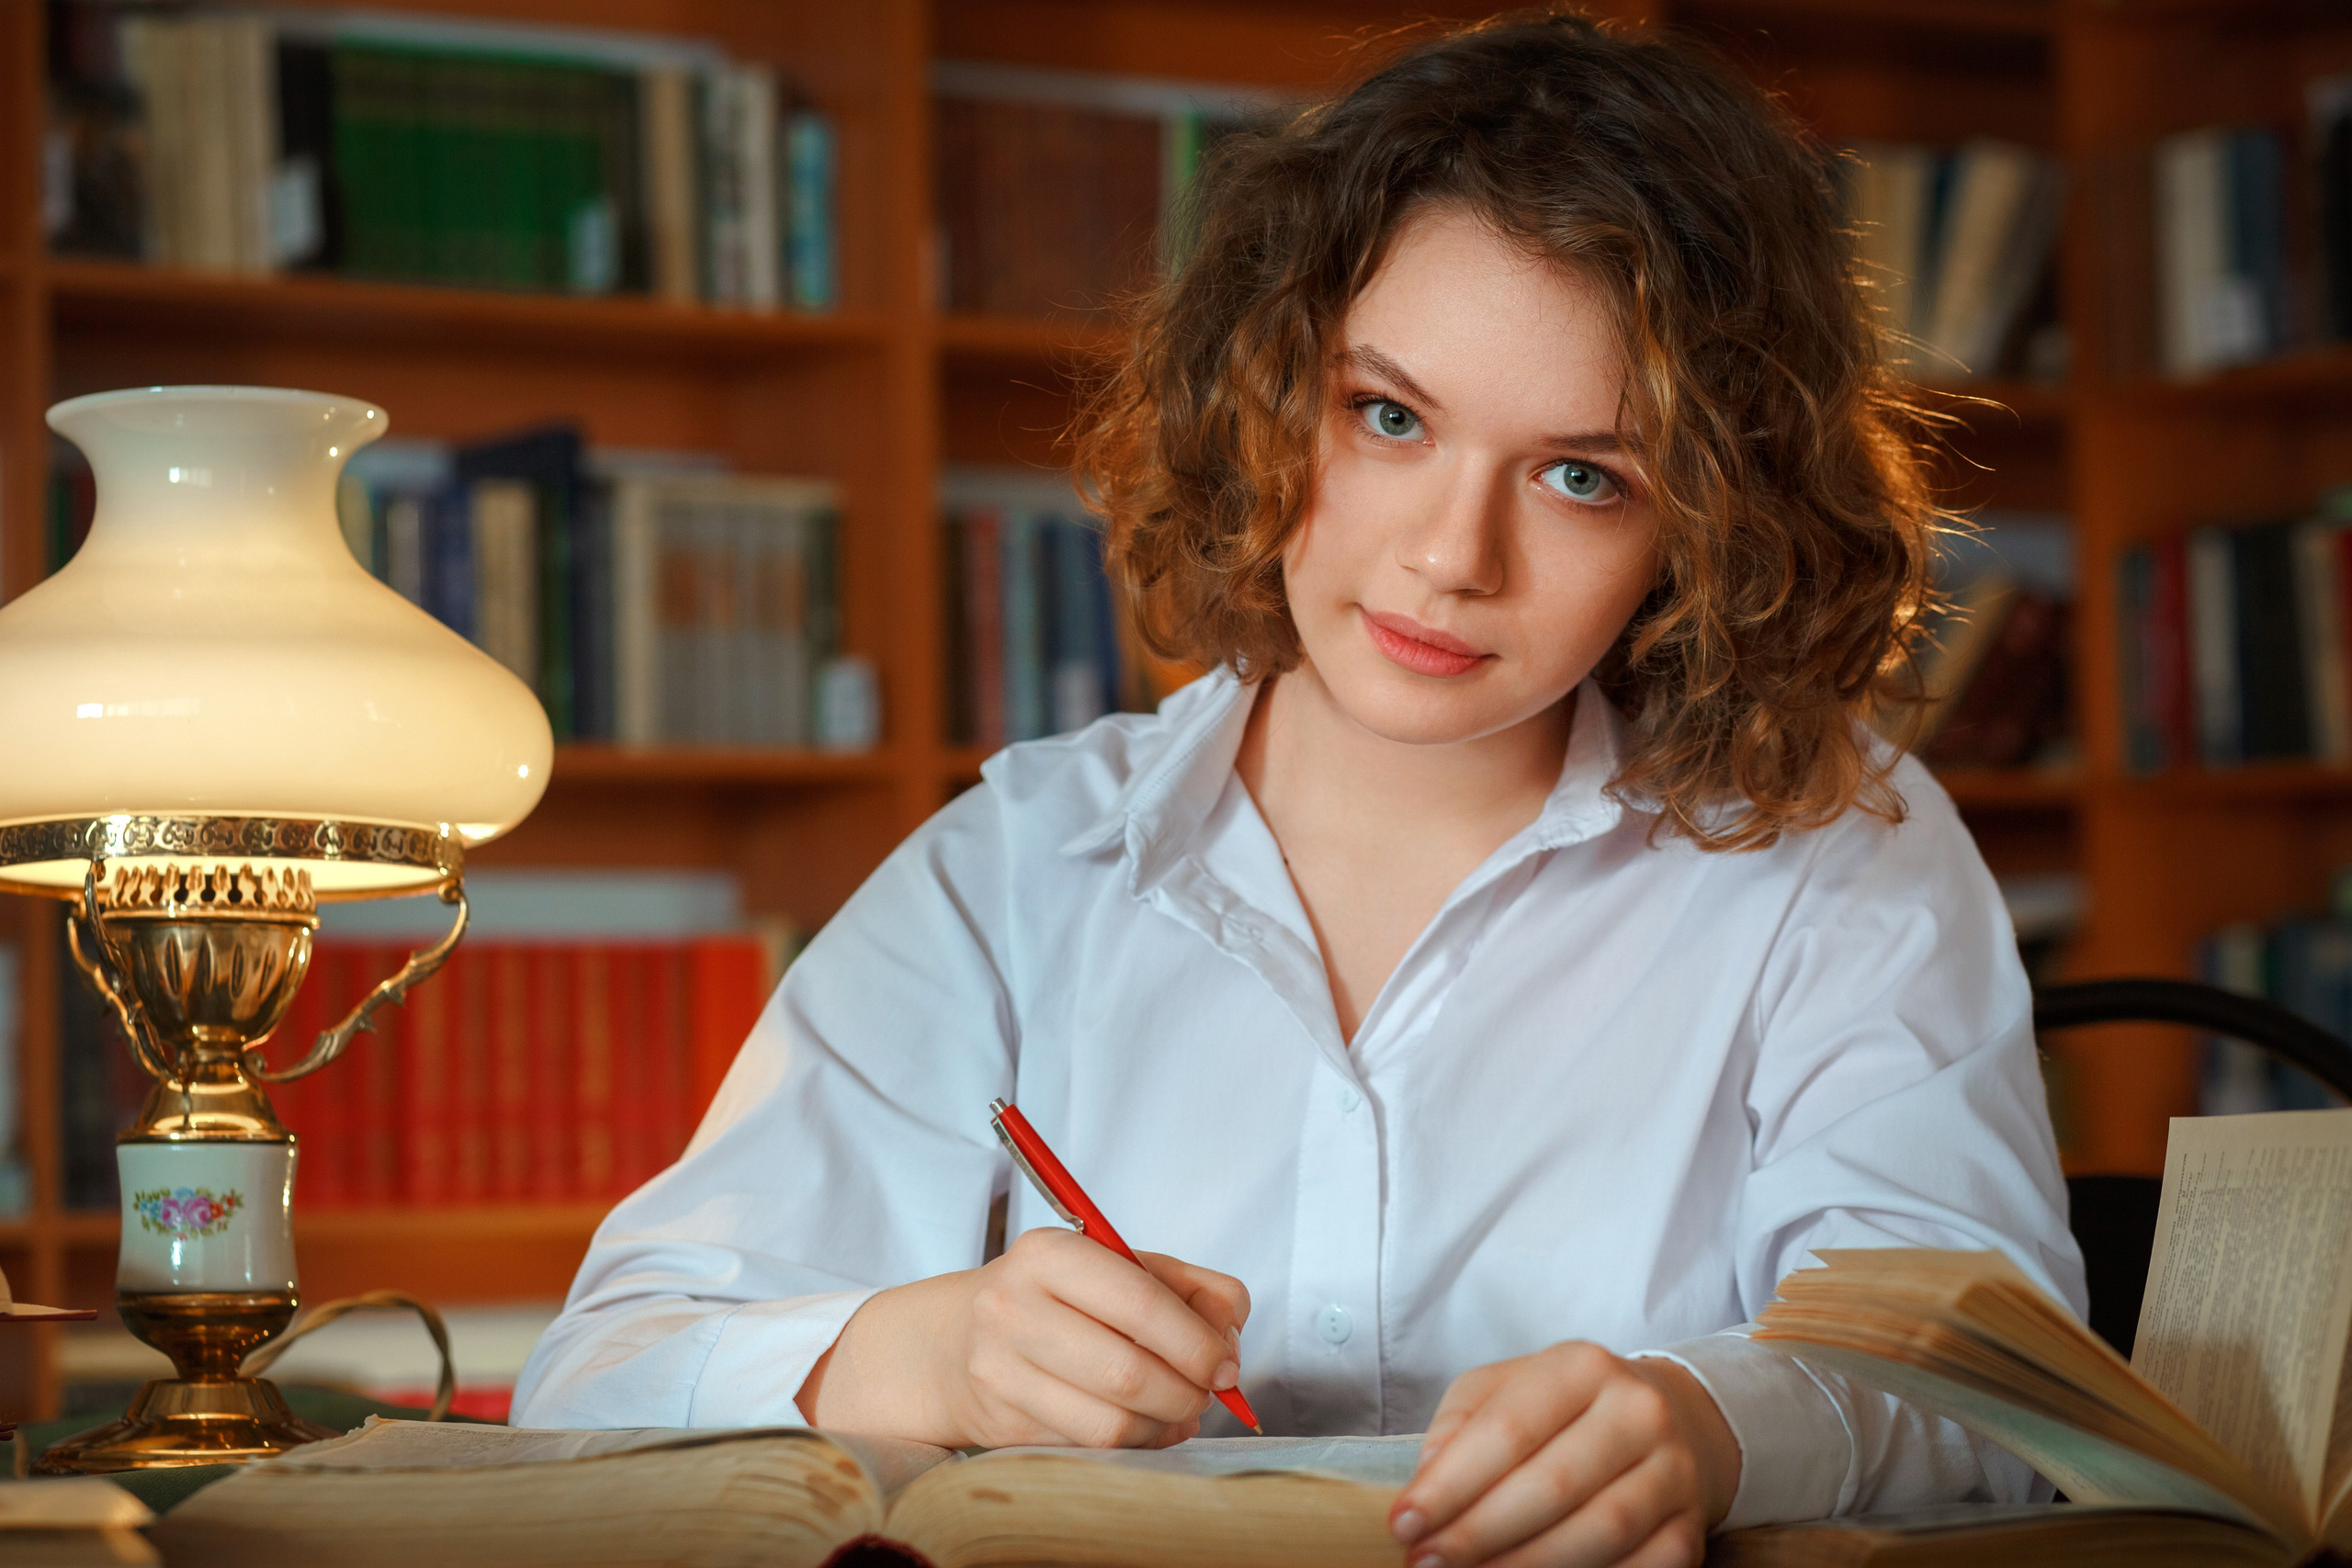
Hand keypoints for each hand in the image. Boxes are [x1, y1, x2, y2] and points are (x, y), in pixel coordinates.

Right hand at [797, 1226, 1249, 1448]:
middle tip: (1205, 1394)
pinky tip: (1141, 1425)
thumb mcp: (1115, 1265)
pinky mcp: (1000, 1421)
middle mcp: (1015, 1307)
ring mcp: (1000, 1369)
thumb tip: (1231, 1334)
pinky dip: (1131, 1443)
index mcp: (1051, 1253)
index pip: (1139, 1301)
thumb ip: (1189, 1287)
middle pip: (1127, 1372)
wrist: (949, 1340)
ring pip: (1109, 1423)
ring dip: (1162, 1426)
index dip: (1196, 1341)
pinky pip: (1087, 1447)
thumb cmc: (1053, 1297)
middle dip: (1186, 1393)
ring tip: (1176, 1412)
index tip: (1225, 1364)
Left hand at [1387, 1343, 1739, 1567]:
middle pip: (1551, 1486)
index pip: (1508, 1430)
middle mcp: (1637, 1412)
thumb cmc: (1567, 1408)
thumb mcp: (1507, 1389)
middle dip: (1478, 1533)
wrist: (1673, 1420)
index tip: (1405, 1522)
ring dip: (1523, 1567)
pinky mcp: (1690, 1529)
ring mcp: (1672, 1472)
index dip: (1451, 1484)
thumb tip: (1427, 1483)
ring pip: (1597, 1533)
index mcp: (1583, 1367)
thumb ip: (1459, 1426)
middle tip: (1426, 1561)